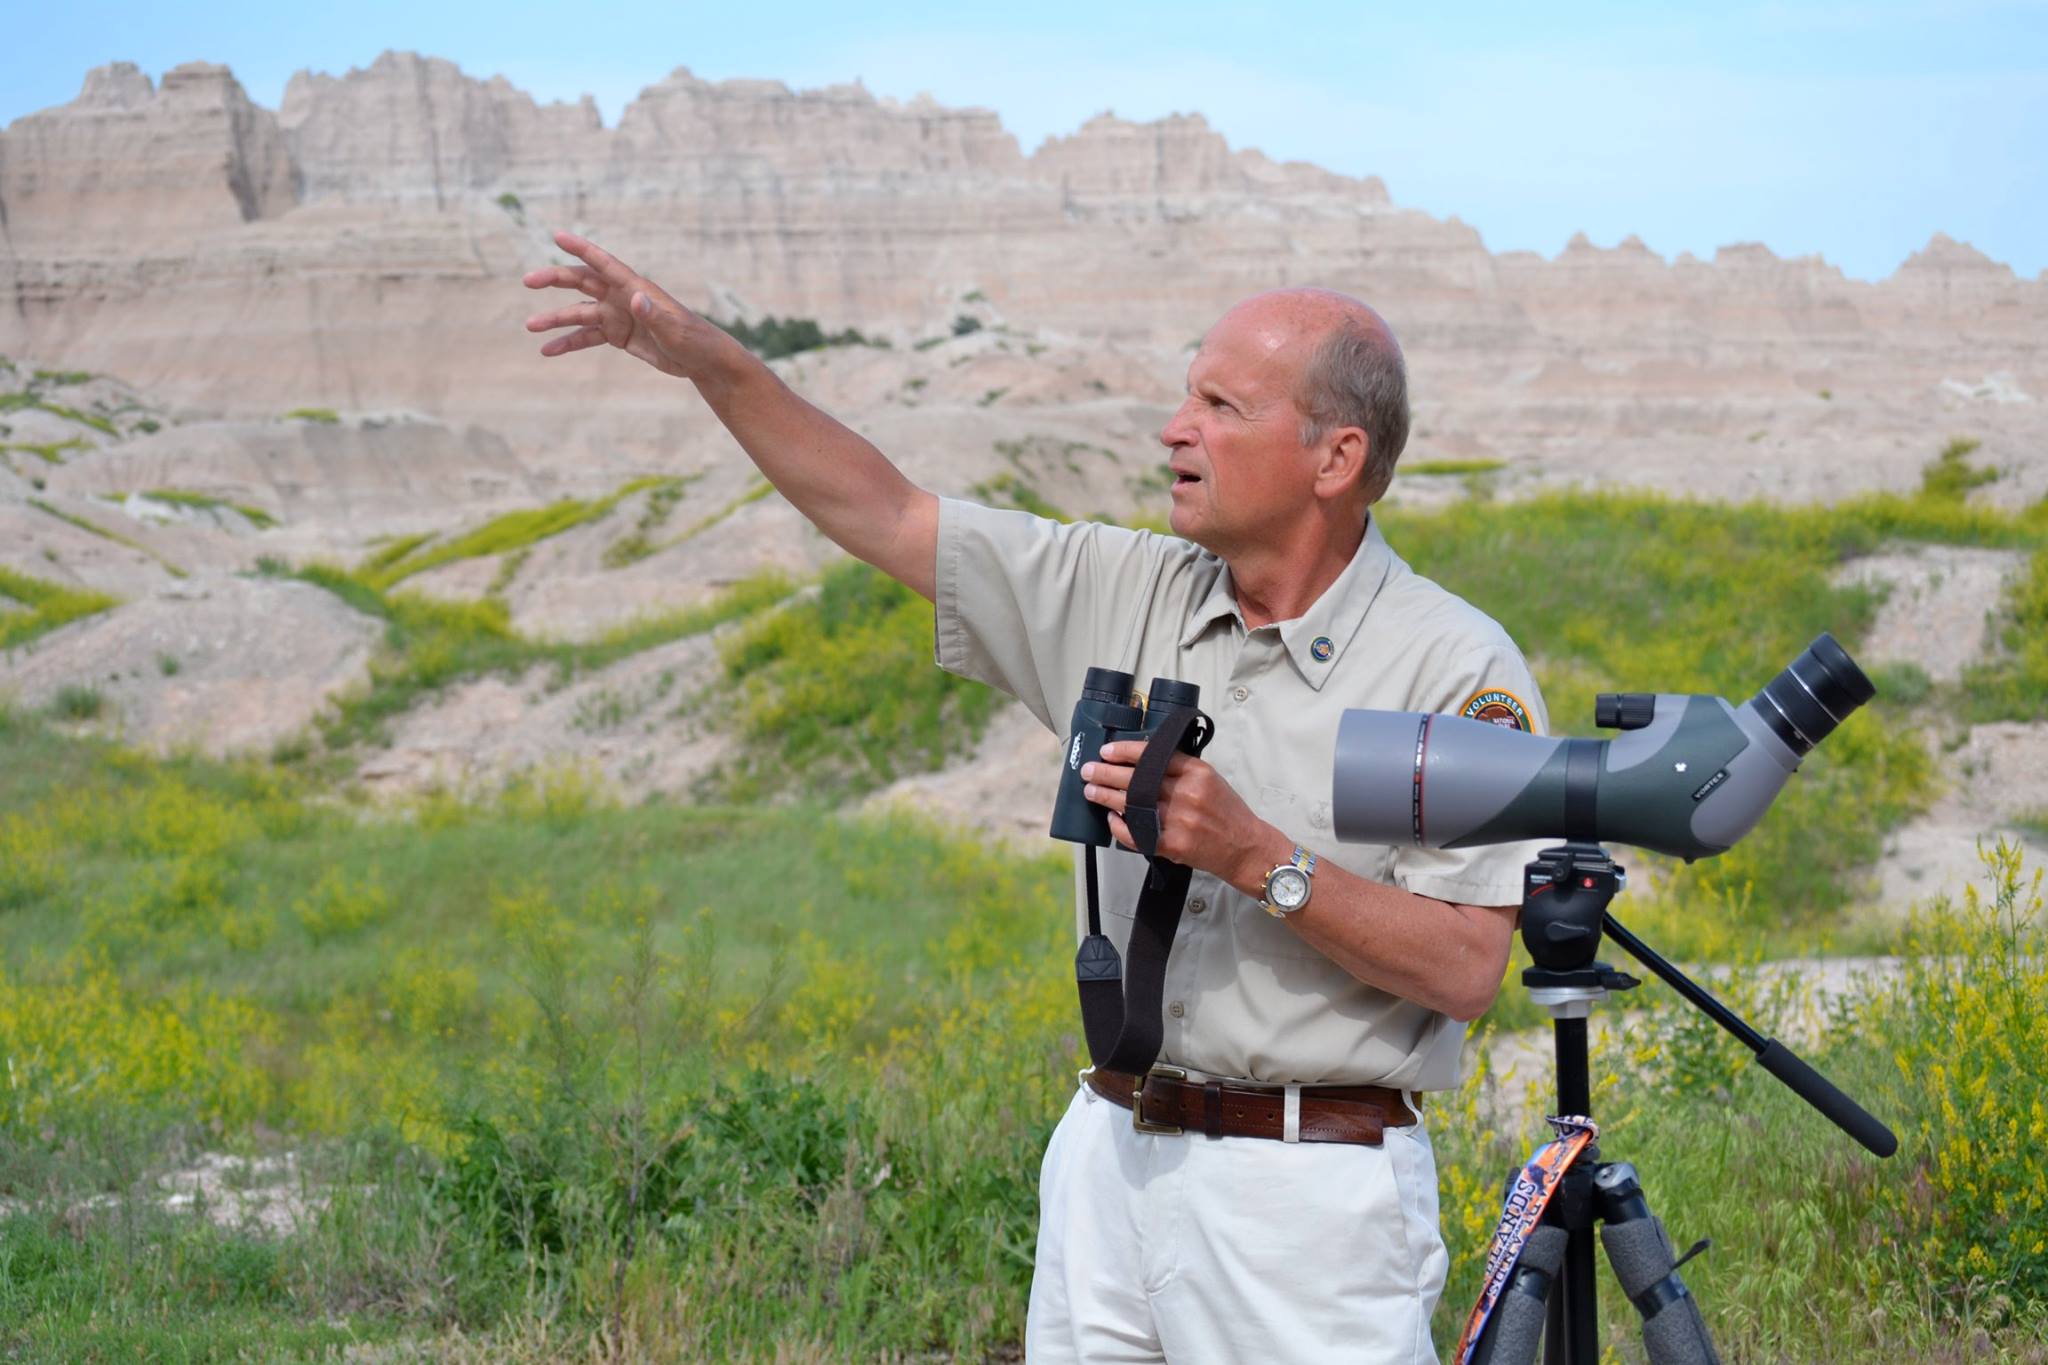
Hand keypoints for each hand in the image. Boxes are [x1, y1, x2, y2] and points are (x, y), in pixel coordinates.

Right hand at [522, 231, 733, 380]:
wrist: (702, 361)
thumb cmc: (694, 340)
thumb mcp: (675, 330)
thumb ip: (654, 315)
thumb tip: (635, 298)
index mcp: (636, 288)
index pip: (604, 263)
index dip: (581, 248)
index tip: (558, 236)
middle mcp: (622, 297)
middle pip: (583, 282)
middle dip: (555, 279)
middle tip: (528, 280)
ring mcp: (618, 316)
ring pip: (579, 313)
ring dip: (555, 319)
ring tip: (530, 326)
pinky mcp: (618, 335)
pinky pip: (587, 337)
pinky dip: (568, 343)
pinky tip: (548, 351)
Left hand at [1081, 741, 1281, 892]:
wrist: (1244, 847)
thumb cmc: (1226, 811)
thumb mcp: (1209, 778)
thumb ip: (1180, 768)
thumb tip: (1140, 760)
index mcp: (1197, 772)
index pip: (1153, 755)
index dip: (1125, 751)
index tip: (1107, 751)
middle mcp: (1186, 793)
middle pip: (1136, 778)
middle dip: (1106, 772)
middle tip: (1089, 770)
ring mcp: (1178, 820)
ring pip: (1131, 804)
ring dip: (1105, 796)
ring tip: (1091, 790)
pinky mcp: (1172, 844)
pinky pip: (1136, 832)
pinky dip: (1119, 826)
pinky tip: (1110, 819)